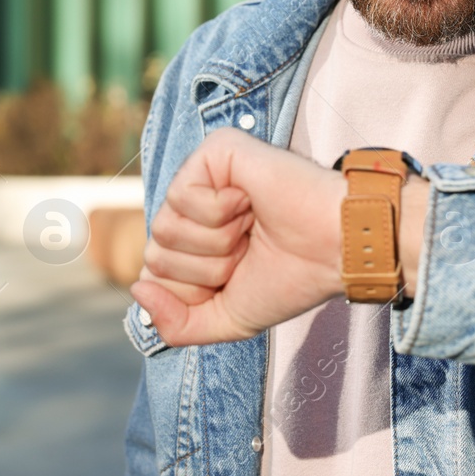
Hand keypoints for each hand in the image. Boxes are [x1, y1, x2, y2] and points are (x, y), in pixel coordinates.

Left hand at [131, 127, 345, 344]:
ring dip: (215, 243)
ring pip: (165, 228)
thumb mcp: (226, 318)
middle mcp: (195, 204)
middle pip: (155, 253)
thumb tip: (138, 289)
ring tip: (251, 227)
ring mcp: (204, 175)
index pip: (154, 274)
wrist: (337, 248)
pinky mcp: (215, 151)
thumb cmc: (292, 277)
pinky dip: (220, 212)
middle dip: (205, 269)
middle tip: (249, 249)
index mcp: (196, 238)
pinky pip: (182, 197)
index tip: (240, 275)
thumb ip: (176, 324)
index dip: (194, 290)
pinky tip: (250, 202)